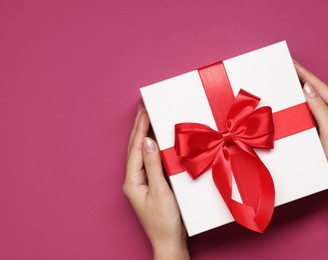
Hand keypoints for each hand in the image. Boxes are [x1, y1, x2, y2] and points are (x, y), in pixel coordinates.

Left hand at [123, 106, 189, 259]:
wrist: (170, 242)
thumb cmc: (164, 221)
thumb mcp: (160, 191)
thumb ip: (153, 165)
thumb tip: (147, 141)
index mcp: (132, 181)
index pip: (135, 148)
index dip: (140, 128)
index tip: (145, 110)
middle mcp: (133, 180)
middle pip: (134, 148)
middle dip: (138, 127)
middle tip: (143, 108)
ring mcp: (141, 183)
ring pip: (140, 153)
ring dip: (143, 135)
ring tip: (147, 118)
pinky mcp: (150, 185)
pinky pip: (149, 160)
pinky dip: (151, 147)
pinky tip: (156, 140)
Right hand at [294, 61, 327, 192]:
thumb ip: (320, 109)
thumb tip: (308, 89)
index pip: (320, 87)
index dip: (305, 74)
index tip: (292, 63)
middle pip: (315, 91)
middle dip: (301, 79)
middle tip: (286, 68)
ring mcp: (326, 121)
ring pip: (310, 102)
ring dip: (298, 92)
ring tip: (286, 81)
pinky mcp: (319, 129)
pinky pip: (307, 113)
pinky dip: (298, 106)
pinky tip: (290, 103)